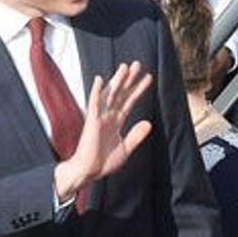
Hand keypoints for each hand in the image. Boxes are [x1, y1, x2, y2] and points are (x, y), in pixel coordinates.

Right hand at [54, 60, 153, 202]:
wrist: (89, 172)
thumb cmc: (104, 162)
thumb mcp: (126, 149)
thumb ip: (136, 136)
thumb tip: (148, 123)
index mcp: (116, 122)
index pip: (130, 101)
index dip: (138, 90)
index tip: (148, 78)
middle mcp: (108, 116)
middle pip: (121, 93)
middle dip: (129, 79)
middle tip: (138, 64)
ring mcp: (100, 117)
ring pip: (110, 95)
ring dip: (117, 81)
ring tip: (126, 67)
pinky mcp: (92, 122)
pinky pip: (94, 104)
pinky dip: (97, 92)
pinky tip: (100, 79)